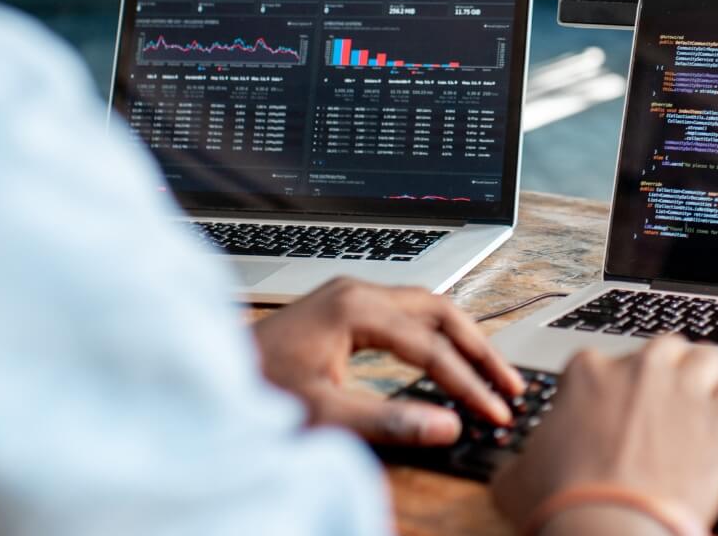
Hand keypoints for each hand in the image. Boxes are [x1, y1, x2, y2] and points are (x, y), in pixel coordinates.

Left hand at [253, 278, 524, 446]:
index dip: (469, 383)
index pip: (431, 346)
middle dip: (480, 350)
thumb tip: (446, 426)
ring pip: (425, 308)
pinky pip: (405, 314)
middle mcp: (356, 292)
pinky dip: (435, 336)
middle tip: (510, 386)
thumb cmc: (254, 389)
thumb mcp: (323, 413)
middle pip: (440, 311)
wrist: (207, 375)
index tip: (495, 412)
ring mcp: (348, 297)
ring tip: (490, 373)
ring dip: (461, 339)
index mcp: (355, 308)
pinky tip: (445, 358)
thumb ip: (388, 421)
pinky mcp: (341, 310)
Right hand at [490, 336, 717, 530]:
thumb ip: (520, 459)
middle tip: (658, 408)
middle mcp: (639, 368)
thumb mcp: (517, 477)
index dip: (609, 390)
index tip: (611, 415)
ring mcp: (683, 388)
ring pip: (705, 357)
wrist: (608, 530)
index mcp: (587, 372)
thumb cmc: (562, 504)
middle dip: (662, 373)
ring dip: (701, 379)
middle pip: (662, 348)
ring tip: (695, 410)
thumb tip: (515, 468)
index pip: (604, 362)